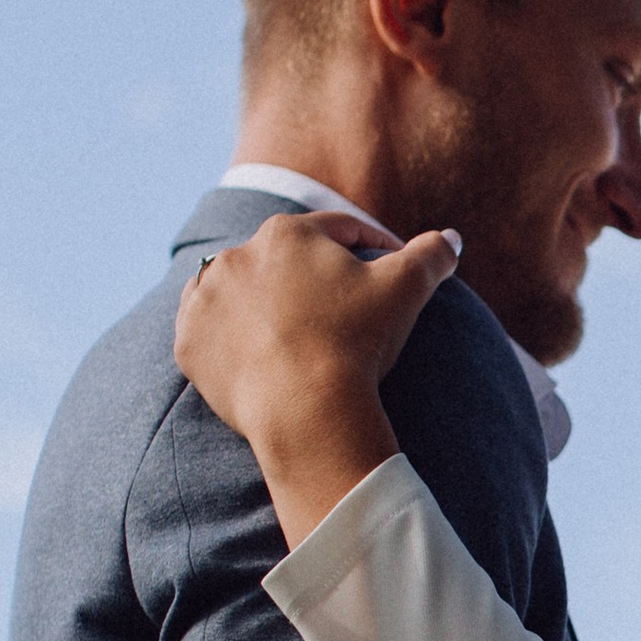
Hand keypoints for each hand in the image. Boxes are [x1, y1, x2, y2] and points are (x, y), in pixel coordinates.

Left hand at [173, 213, 463, 547]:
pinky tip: (253, 353)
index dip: (370, 246)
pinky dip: (228, 338)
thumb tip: (452, 239)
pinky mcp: (189, 343)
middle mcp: (237, 255)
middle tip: (339, 306)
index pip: (338, 231)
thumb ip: (431, 255)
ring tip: (291, 328)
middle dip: (310, 276)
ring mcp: (206, 299)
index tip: (389, 267)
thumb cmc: (356, 342)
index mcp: (288, 233)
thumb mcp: (407, 290)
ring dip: (260, 302)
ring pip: (239, 291)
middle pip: (284, 260)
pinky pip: (209, 333)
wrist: (304, 409)